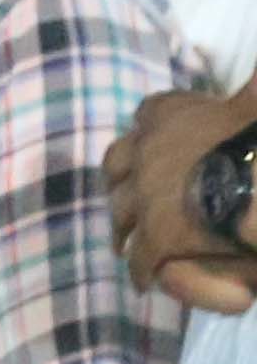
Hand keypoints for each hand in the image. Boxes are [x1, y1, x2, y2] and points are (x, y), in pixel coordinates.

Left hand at [111, 80, 256, 314]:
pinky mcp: (156, 237)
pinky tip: (146, 278)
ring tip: (128, 237)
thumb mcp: (253, 97)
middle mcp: (145, 152)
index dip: (153, 123)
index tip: (153, 133)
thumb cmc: (255, 131)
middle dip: (126, 178)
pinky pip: (141, 258)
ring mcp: (145, 197)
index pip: (150, 111)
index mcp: (169, 112)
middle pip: (119, 164)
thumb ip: (253, 85)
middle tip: (134, 194)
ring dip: (125, 223)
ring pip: (120, 211)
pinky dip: (143, 266)